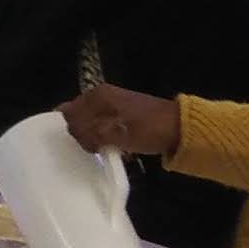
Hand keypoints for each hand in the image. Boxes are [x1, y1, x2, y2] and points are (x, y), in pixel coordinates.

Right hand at [62, 82, 183, 158]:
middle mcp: (102, 96)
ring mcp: (113, 104)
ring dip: (94, 139)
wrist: (180, 129)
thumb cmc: (148, 129)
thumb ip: (90, 132)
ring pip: (91, 124)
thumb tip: (72, 133)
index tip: (77, 146)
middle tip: (91, 150)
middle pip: (78, 117)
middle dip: (81, 135)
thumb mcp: (117, 134)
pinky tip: (113, 149)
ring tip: (102, 152)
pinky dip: (105, 139)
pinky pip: (104, 128)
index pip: (68, 112)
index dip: (70, 130)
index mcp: (98, 95)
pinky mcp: (122, 115)